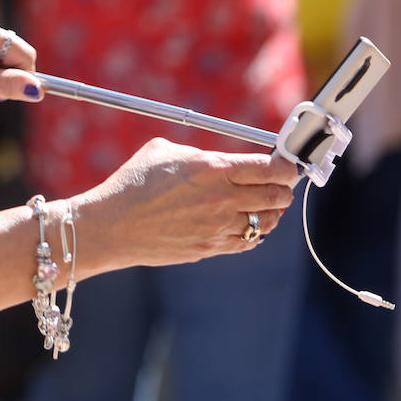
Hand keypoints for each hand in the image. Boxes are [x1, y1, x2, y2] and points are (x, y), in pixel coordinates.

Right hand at [73, 137, 299, 274]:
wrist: (112, 226)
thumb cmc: (133, 182)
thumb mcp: (163, 151)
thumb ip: (200, 153)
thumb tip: (222, 159)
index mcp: (212, 168)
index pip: (270, 168)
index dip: (287, 164)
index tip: (288, 163)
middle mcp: (221, 199)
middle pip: (277, 196)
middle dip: (284, 187)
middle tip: (279, 182)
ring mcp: (219, 227)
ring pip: (267, 222)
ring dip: (271, 211)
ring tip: (263, 203)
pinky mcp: (211, 248)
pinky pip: (249, 241)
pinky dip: (253, 231)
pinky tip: (244, 222)